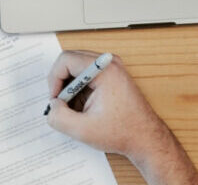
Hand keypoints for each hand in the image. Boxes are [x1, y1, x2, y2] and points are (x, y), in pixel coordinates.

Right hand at [45, 50, 197, 184]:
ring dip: (71, 87)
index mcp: (104, 70)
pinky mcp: (112, 76)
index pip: (66, 59)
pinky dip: (80, 90)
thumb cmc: (123, 132)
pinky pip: (87, 75)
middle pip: (71, 60)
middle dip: (62, 83)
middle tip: (61, 104)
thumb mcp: (83, 129)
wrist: (145, 138)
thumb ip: (59, 117)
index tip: (56, 99)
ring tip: (75, 109)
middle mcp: (109, 63)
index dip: (54, 80)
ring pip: (78, 68)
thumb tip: (52, 106)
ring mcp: (112, 68)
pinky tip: (84, 107)